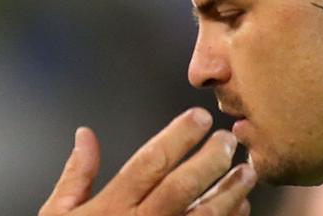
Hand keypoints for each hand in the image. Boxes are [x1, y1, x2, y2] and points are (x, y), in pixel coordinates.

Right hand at [39, 108, 255, 215]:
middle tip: (230, 138)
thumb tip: (85, 135)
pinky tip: (242, 206)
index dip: (179, 136)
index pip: (150, 162)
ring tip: (247, 171)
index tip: (200, 116)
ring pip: (204, 215)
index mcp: (111, 207)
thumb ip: (75, 176)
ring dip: (230, 191)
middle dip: (211, 158)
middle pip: (182, 186)